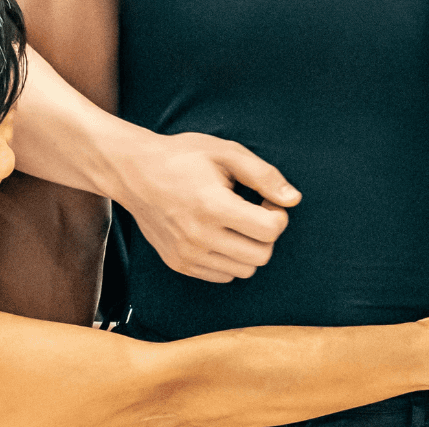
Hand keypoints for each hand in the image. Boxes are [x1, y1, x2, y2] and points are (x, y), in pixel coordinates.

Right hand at [108, 131, 300, 282]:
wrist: (134, 172)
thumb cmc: (183, 157)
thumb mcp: (226, 153)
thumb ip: (264, 176)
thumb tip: (293, 200)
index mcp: (213, 205)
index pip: (270, 231)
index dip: (278, 216)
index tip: (267, 202)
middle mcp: (199, 236)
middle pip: (261, 256)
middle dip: (267, 235)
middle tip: (255, 212)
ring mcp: (187, 254)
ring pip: (244, 271)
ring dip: (249, 249)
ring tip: (236, 223)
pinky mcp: (179, 264)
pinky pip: (223, 276)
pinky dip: (230, 259)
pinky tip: (220, 234)